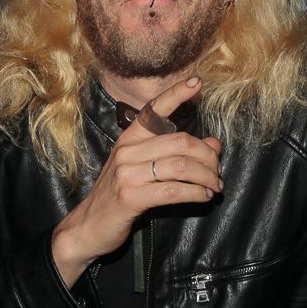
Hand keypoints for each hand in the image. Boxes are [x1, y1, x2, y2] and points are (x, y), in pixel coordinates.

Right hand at [52, 76, 223, 284]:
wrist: (88, 226)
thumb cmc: (119, 194)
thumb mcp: (142, 168)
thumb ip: (174, 153)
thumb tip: (214, 144)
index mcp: (129, 138)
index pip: (154, 110)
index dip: (176, 94)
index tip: (196, 82)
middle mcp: (127, 151)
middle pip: (181, 142)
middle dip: (208, 156)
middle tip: (218, 170)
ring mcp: (127, 173)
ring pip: (181, 166)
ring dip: (206, 177)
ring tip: (215, 187)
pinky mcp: (132, 197)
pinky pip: (174, 190)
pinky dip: (196, 193)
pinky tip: (204, 197)